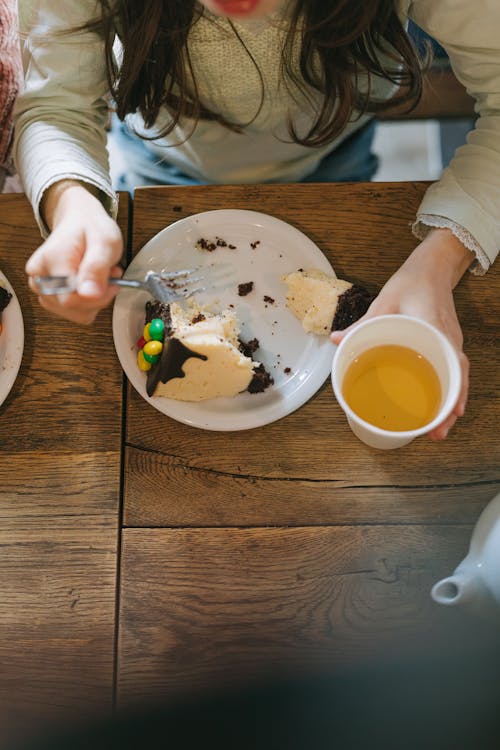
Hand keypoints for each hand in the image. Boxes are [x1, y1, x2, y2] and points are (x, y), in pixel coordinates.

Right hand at [26, 180, 122, 323]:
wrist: (79, 221)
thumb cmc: (91, 229)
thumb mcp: (105, 242)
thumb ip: (97, 267)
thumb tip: (89, 294)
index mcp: (51, 260)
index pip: (71, 299)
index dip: (97, 296)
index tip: (113, 278)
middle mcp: (39, 276)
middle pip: (72, 308)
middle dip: (97, 296)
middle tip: (108, 273)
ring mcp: (41, 288)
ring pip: (75, 313)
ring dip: (94, 299)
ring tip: (100, 275)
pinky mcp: (49, 295)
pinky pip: (74, 312)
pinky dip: (89, 302)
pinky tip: (93, 284)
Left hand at [331, 229, 472, 440]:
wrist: (431, 268)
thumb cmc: (411, 282)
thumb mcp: (383, 301)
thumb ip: (361, 323)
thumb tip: (335, 340)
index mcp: (435, 327)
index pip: (452, 361)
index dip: (453, 387)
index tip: (449, 410)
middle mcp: (449, 338)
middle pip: (458, 377)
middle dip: (450, 406)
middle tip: (437, 432)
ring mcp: (452, 342)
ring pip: (457, 377)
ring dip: (450, 403)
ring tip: (438, 429)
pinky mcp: (448, 343)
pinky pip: (453, 370)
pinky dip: (448, 389)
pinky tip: (439, 406)